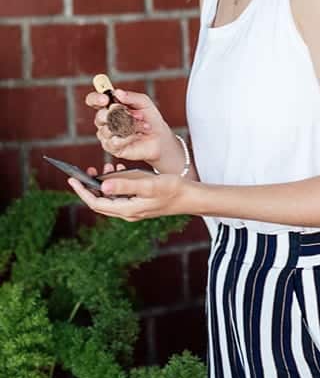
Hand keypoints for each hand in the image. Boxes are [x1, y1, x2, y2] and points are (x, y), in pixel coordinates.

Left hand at [69, 165, 190, 221]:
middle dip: (91, 186)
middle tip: (86, 170)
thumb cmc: (172, 190)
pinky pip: (121, 194)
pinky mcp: (141, 203)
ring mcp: (134, 208)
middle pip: (101, 201)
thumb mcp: (148, 184)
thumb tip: (102, 185)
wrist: (191, 197)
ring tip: (107, 166)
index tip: (72, 179)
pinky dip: (117, 182)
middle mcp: (128, 211)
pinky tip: (122, 169)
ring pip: (111, 197)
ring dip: (105, 182)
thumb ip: (126, 185)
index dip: (82, 191)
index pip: (96, 203)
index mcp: (127, 209)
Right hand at [86, 87, 176, 169]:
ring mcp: (107, 135)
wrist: (159, 137)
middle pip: (99, 117)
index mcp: (109, 106)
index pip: (93, 100)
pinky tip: (137, 135)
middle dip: (118, 115)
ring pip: (109, 130)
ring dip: (130, 126)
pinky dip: (128, 137)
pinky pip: (114, 142)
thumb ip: (131, 97)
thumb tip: (117, 92)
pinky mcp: (112, 148)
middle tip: (135, 114)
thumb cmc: (149, 118)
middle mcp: (105, 120)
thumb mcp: (144, 102)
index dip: (95, 99)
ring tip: (144, 125)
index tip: (105, 99)